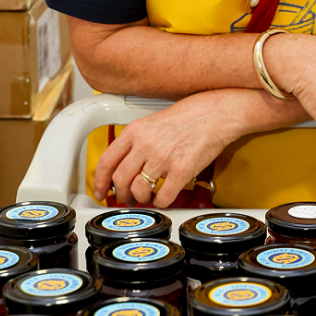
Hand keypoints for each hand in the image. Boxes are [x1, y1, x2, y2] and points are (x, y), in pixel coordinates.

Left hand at [94, 90, 256, 207]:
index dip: (100, 181)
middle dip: (121, 194)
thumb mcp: (153, 122)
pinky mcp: (182, 170)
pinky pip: (163, 197)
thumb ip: (137, 142)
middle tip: (126, 197)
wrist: (215, 113)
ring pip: (139, 190)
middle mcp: (145, 145)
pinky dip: (161, 202)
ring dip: (141, 199)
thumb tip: (126, 165)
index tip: (101, 190)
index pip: (107, 161)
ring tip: (147, 197)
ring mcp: (163, 158)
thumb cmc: (189, 116)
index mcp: (135, 131)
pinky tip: (164, 198)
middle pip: (120, 180)